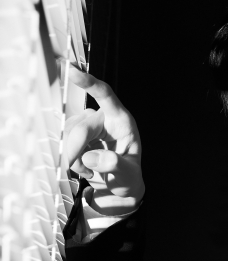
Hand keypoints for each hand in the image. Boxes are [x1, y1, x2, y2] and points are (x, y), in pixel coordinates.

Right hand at [64, 64, 144, 214]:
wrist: (118, 189)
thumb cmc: (128, 179)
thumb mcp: (129, 177)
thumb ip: (115, 165)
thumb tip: (92, 157)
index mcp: (121, 122)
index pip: (106, 96)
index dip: (89, 83)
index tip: (73, 71)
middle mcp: (105, 119)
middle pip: (81, 127)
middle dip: (75, 150)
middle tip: (78, 169)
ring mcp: (89, 126)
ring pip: (69, 135)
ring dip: (74, 157)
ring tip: (89, 170)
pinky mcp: (77, 135)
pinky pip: (65, 142)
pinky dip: (71, 158)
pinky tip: (83, 167)